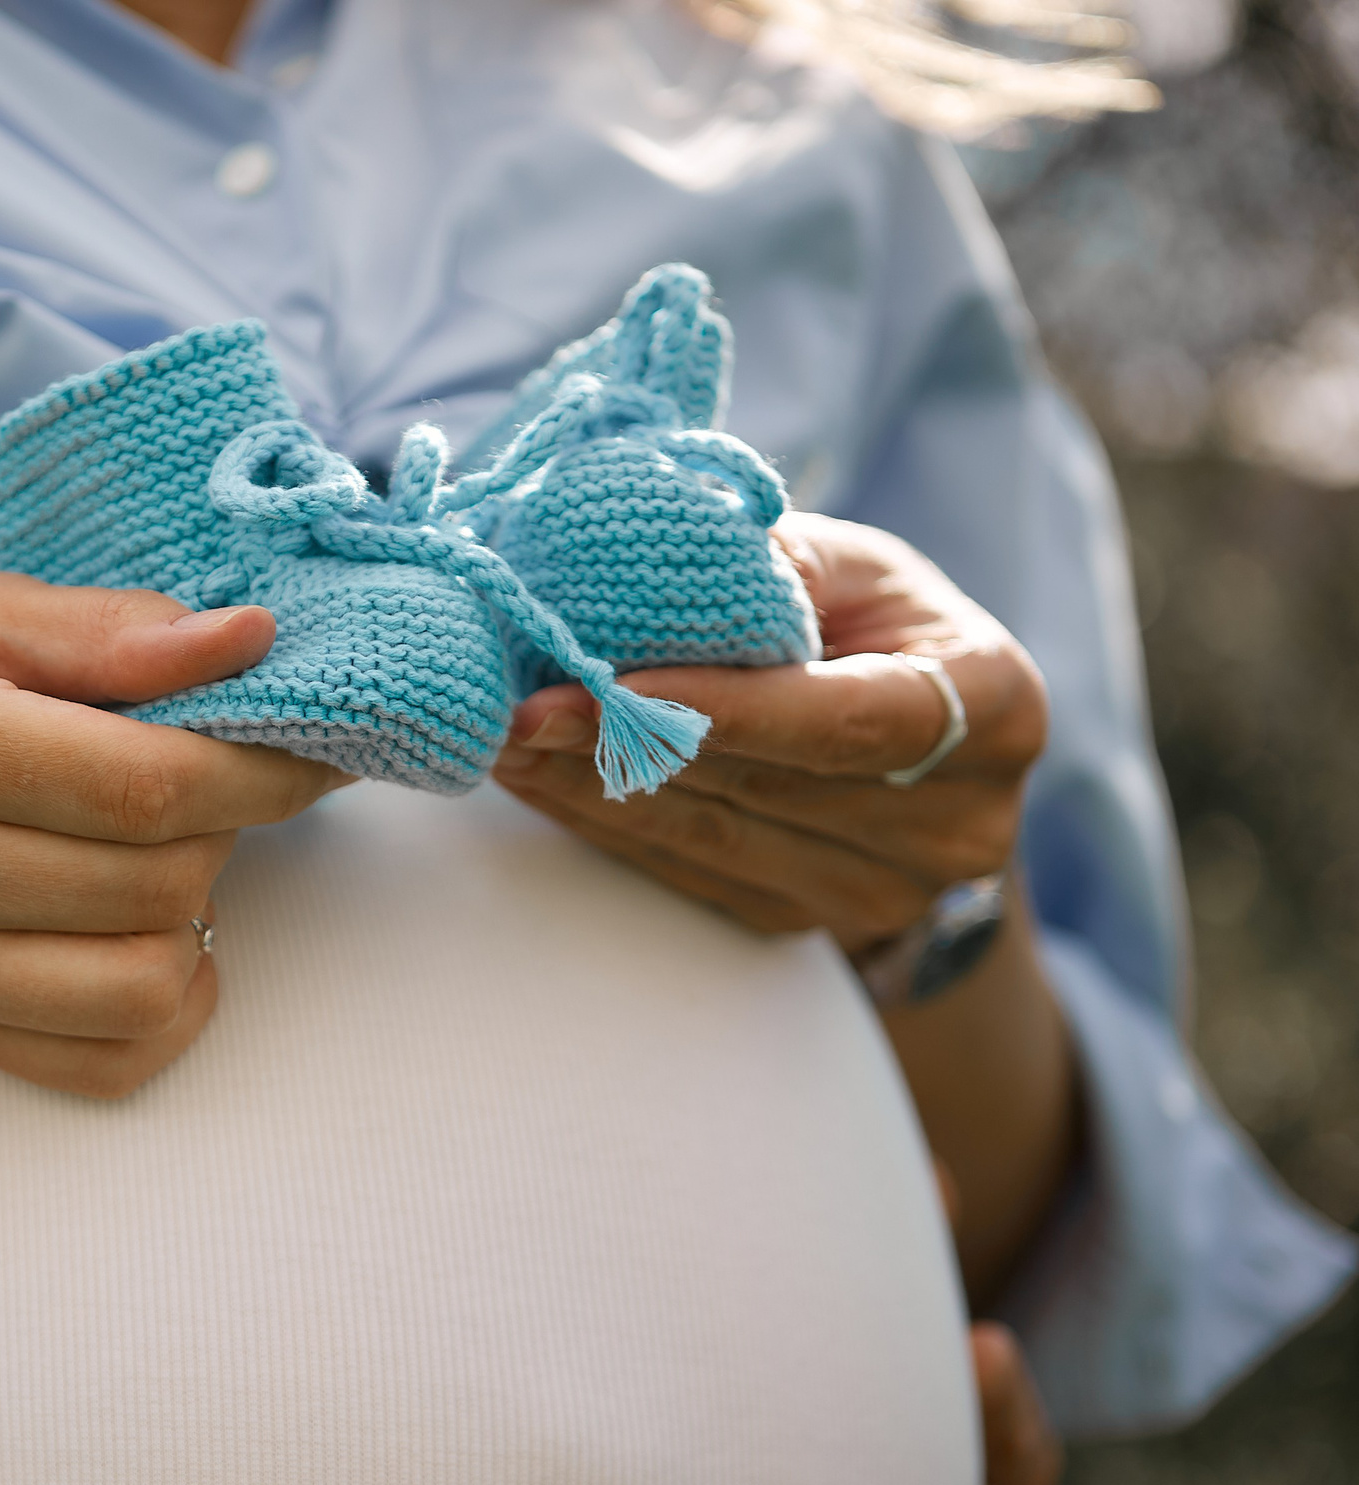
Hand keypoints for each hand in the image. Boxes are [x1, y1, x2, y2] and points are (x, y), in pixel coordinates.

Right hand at [0, 565, 338, 1098]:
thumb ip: (104, 629)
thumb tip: (248, 643)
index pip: (128, 781)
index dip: (255, 767)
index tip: (310, 740)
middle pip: (145, 881)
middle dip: (230, 827)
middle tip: (224, 775)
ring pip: (134, 984)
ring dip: (196, 917)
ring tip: (171, 851)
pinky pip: (94, 1063)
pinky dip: (160, 1009)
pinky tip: (146, 935)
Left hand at [490, 514, 1047, 952]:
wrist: (920, 754)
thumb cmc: (883, 631)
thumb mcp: (861, 570)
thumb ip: (782, 561)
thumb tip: (669, 546)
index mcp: (994, 711)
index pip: (845, 721)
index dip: (723, 707)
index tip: (609, 685)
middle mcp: (953, 824)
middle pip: (761, 784)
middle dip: (623, 739)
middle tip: (516, 699)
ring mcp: (880, 893)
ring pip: (708, 837)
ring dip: (587, 787)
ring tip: (504, 733)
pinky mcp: (803, 924)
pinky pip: (684, 871)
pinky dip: (601, 823)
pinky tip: (536, 779)